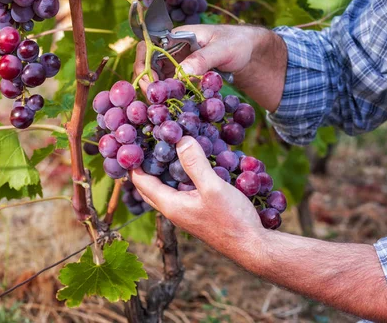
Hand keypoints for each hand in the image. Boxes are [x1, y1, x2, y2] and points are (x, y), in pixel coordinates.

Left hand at [130, 136, 262, 253]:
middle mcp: (173, 210)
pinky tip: (195, 163)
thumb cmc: (232, 220)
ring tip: (168, 147)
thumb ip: (195, 164)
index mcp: (170, 205)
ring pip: (167, 188)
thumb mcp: (213, 188)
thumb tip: (180, 139)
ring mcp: (186, 213)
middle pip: (149, 186)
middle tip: (148, 143)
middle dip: (145, 165)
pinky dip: (182, 176)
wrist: (253, 247)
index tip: (134, 140)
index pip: (141, 181)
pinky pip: (183, 191)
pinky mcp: (199, 212)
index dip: (134, 161)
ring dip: (164, 170)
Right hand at [133, 24, 286, 111]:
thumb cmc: (239, 42)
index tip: (150, 85)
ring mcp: (178, 64)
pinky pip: (171, 87)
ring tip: (164, 108)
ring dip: (159, 92)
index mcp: (177, 36)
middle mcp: (173, 49)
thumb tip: (181, 73)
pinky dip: (171, 97)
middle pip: (148, 66)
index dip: (144, 65)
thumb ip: (203, 59)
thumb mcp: (224, 49)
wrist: (252, 52)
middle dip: (148, 84)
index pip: (148, 47)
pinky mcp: (185, 76)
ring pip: (158, 78)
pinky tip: (176, 107)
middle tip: (156, 102)